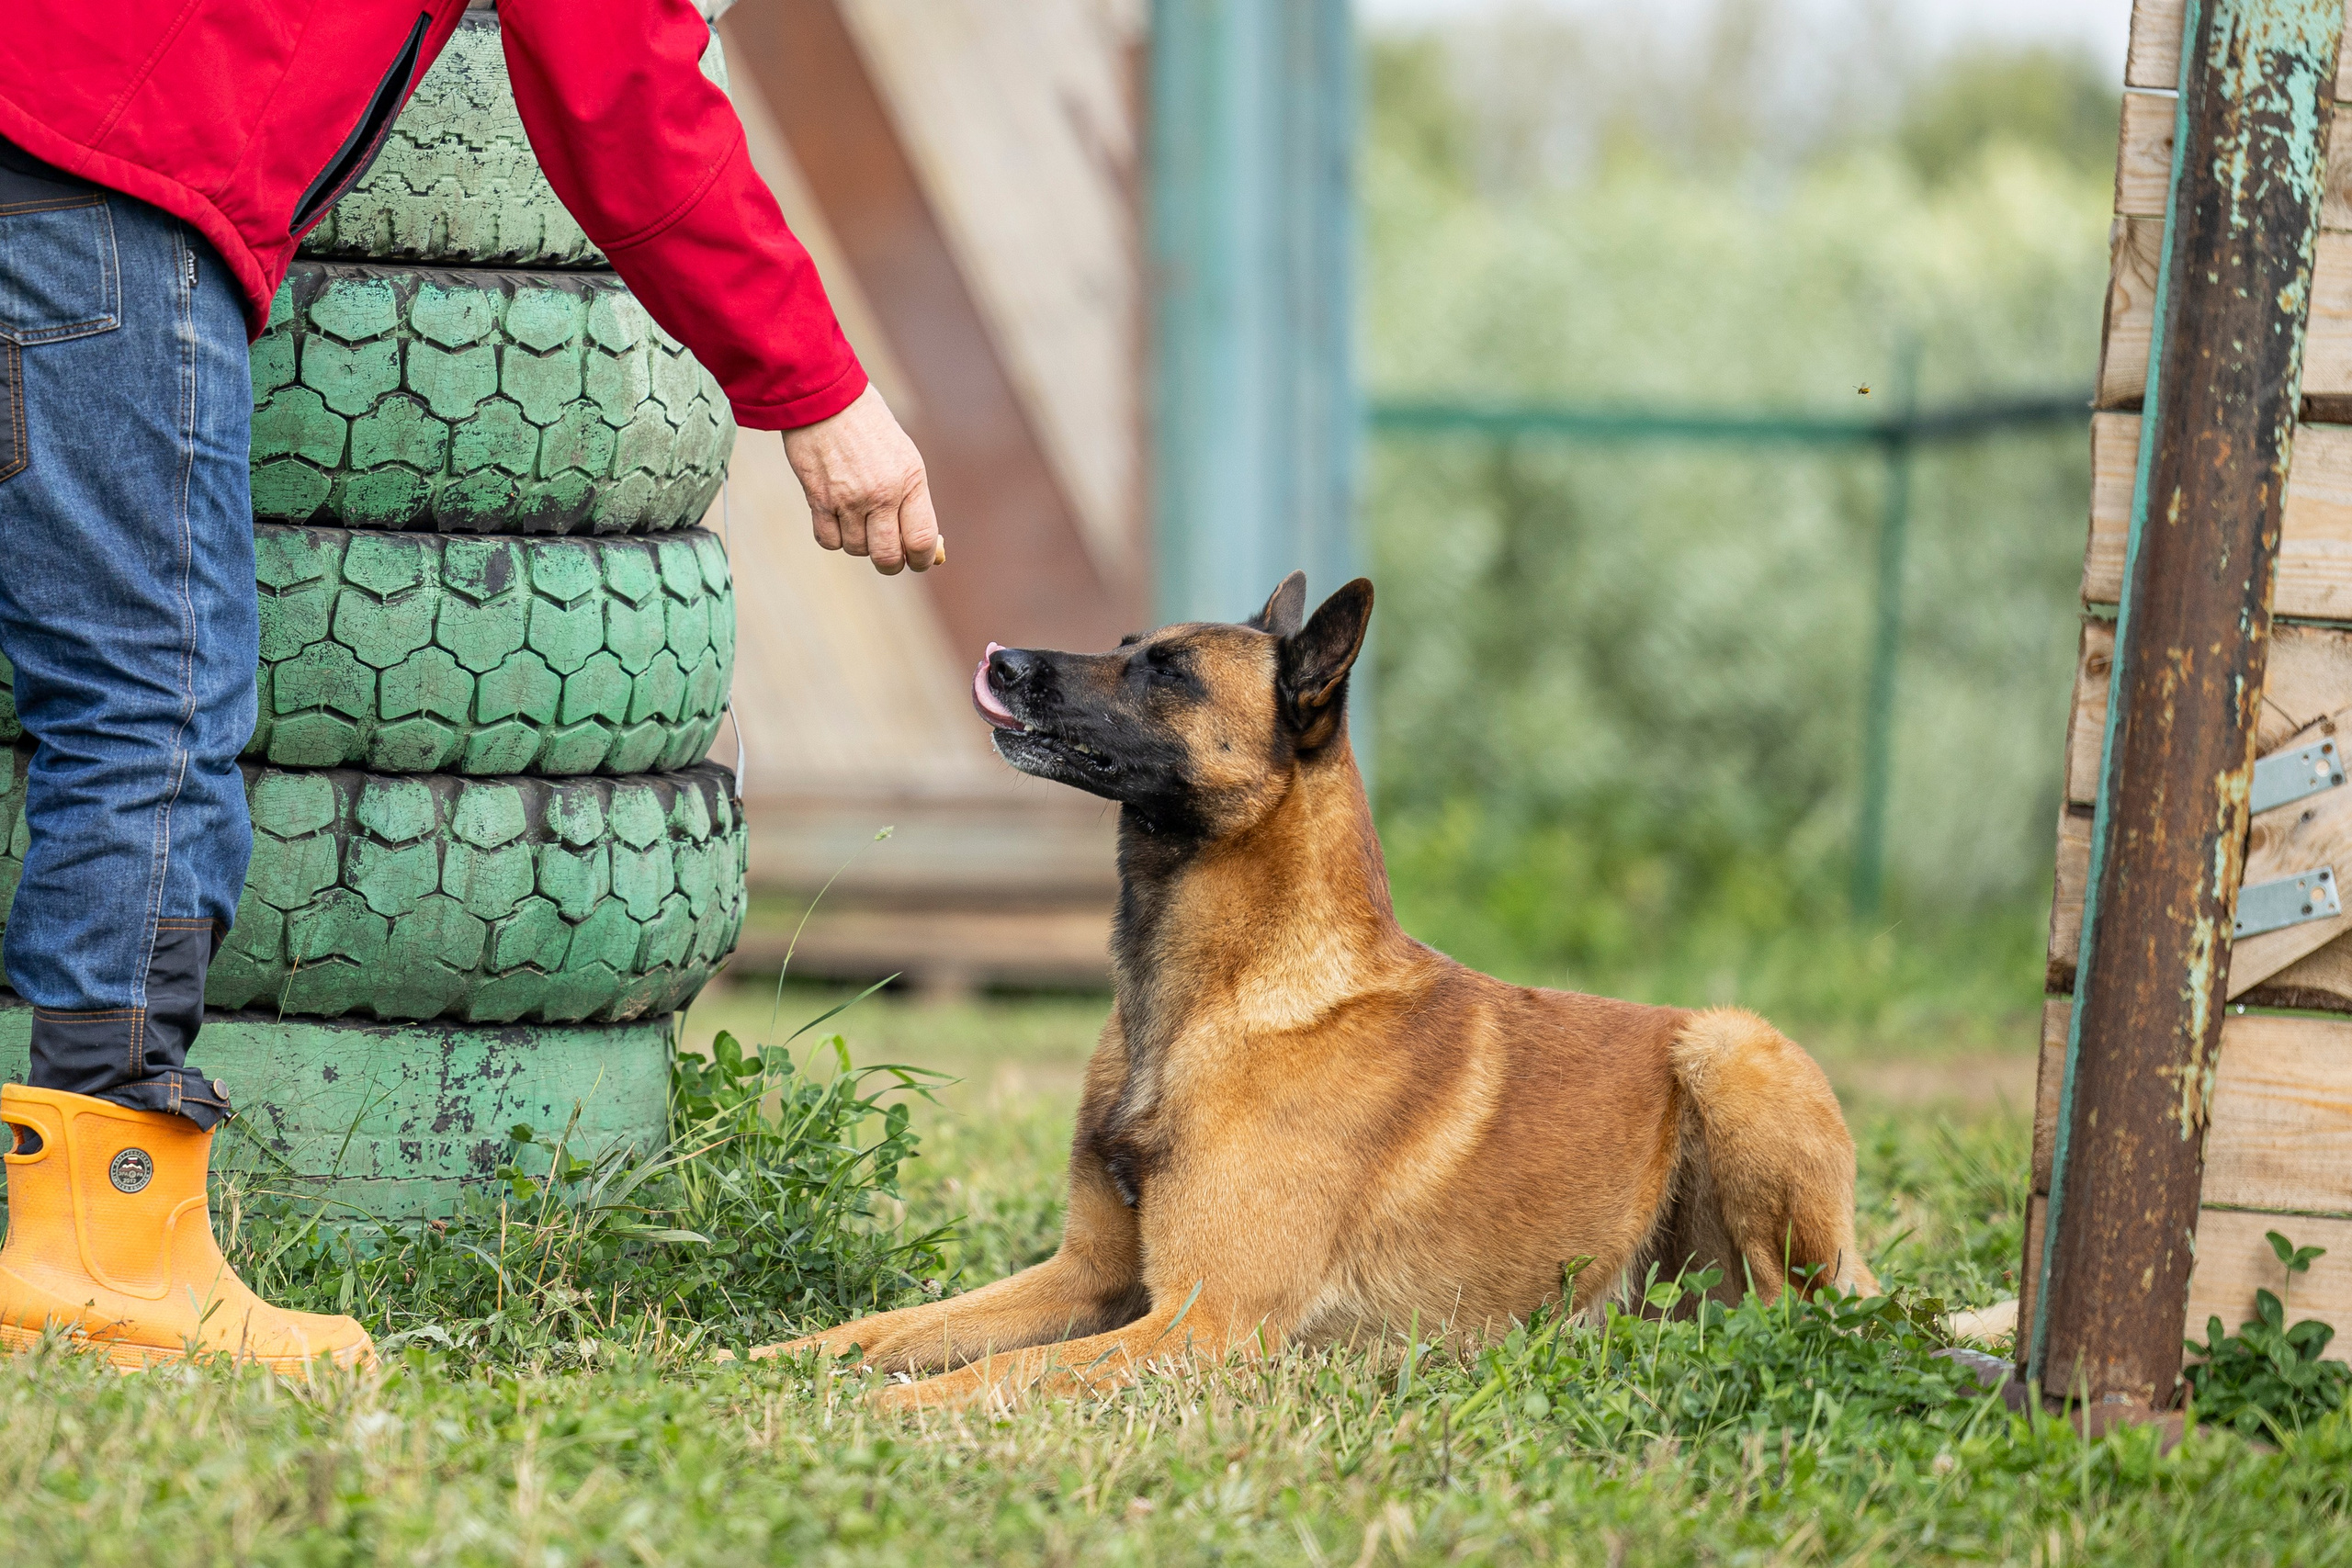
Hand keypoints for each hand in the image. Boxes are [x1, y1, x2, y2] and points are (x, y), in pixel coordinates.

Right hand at [781, 383, 941, 573]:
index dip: (922, 559)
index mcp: (910, 481)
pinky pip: (828, 540)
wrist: (826, 398)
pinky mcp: (818, 498)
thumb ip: (913, 499)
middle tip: (888, 557)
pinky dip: (834, 537)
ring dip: (860, 544)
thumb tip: (922, 545)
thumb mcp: (904, 457)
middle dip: (890, 563)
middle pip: (887, 556)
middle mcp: (881, 493)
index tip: (919, 560)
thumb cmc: (869, 426)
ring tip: (859, 522)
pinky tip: (838, 520)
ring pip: (856, 549)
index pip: (921, 541)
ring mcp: (848, 499)